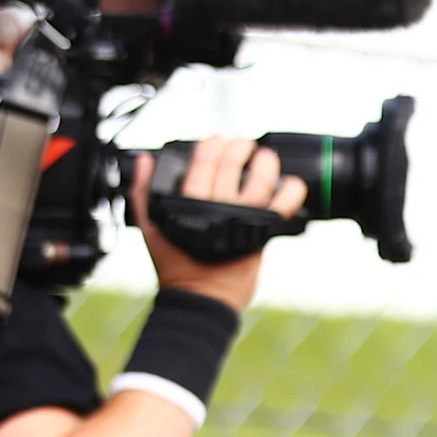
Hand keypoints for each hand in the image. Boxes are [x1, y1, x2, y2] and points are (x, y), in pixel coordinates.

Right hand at [128, 136, 304, 312]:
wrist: (201, 297)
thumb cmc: (176, 264)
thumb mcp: (149, 226)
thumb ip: (143, 191)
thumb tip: (146, 159)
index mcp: (187, 205)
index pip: (202, 163)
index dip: (212, 145)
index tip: (216, 139)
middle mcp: (216, 209)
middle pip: (231, 167)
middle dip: (239, 147)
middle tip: (241, 143)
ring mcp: (242, 220)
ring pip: (260, 181)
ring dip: (266, 162)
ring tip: (265, 156)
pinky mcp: (261, 233)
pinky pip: (284, 207)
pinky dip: (293, 192)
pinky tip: (292, 183)